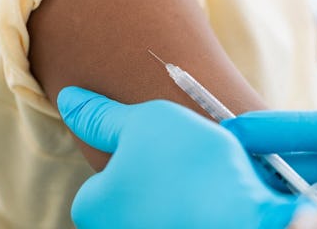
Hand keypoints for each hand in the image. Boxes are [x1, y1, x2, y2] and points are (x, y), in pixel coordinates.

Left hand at [57, 87, 298, 228]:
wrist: (248, 219)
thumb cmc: (190, 169)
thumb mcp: (143, 121)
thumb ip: (100, 114)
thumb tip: (68, 99)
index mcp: (90, 208)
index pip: (102, 174)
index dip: (132, 152)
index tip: (160, 146)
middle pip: (130, 190)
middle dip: (154, 172)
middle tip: (184, 158)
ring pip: (159, 203)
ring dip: (177, 188)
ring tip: (203, 175)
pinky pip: (183, 215)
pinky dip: (196, 205)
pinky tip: (215, 196)